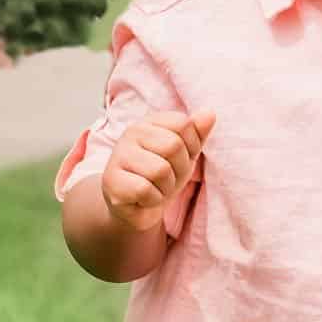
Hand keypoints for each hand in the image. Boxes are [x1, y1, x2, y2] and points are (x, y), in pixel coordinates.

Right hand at [101, 109, 214, 231]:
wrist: (137, 208)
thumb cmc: (161, 178)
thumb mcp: (185, 155)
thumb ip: (197, 134)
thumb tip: (210, 113)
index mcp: (150, 122)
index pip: (183, 124)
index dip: (191, 148)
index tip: (180, 160)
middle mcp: (131, 132)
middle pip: (173, 146)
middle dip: (179, 170)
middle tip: (167, 178)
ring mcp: (118, 155)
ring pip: (160, 170)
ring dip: (165, 187)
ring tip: (155, 188)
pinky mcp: (111, 180)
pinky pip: (145, 189)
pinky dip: (152, 199)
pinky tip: (144, 198)